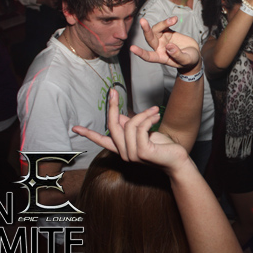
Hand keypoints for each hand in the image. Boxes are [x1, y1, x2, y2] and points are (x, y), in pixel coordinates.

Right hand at [72, 89, 189, 172]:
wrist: (178, 160)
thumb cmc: (162, 146)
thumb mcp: (143, 133)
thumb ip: (129, 126)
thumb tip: (117, 116)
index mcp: (122, 148)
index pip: (101, 140)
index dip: (88, 133)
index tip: (75, 128)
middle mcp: (124, 153)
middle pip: (112, 126)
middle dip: (111, 106)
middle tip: (114, 92)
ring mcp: (132, 155)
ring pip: (129, 125)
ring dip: (143, 114)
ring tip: (155, 110)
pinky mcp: (142, 152)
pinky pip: (140, 128)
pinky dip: (149, 118)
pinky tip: (157, 115)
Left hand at [131, 17, 200, 72]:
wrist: (194, 53)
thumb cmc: (189, 60)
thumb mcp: (186, 60)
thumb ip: (177, 55)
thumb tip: (169, 46)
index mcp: (161, 57)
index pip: (149, 56)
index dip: (140, 53)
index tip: (132, 48)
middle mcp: (159, 48)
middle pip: (150, 39)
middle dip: (146, 30)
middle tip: (143, 21)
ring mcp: (162, 39)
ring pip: (156, 29)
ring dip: (162, 23)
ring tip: (173, 20)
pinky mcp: (167, 32)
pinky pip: (164, 25)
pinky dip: (168, 21)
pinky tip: (174, 19)